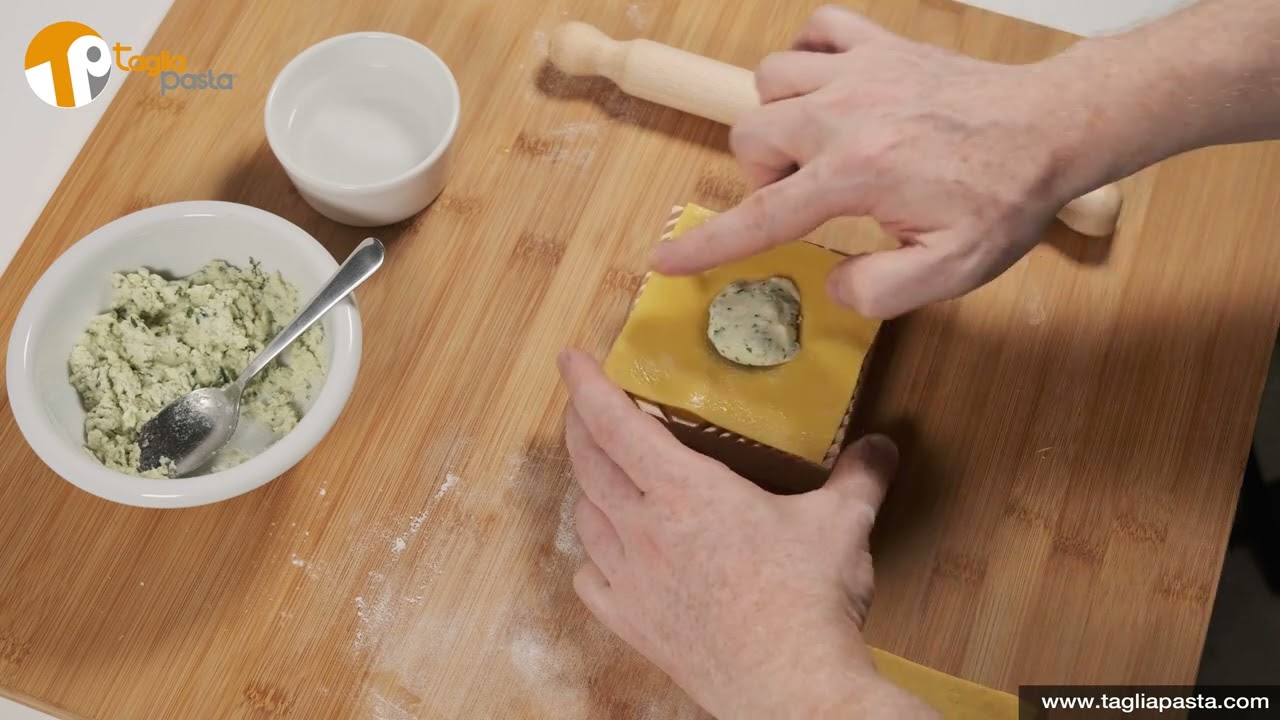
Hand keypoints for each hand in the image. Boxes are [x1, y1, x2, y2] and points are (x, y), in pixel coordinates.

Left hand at [557, 349, 937, 718]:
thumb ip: (859, 477)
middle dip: (580, 426)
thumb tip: (883, 445)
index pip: (616, 423)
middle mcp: (643, 529)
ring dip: (587, 486)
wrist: (790, 690)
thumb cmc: (807, 600)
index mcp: (684, 490)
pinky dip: (593, 556)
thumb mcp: (842, 524)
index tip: (570, 359)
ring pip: (585, 517)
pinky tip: (607, 555)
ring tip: (601, 473)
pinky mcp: (632, 625)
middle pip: (589, 463)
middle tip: (583, 407)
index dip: (588, 386)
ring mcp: (631, 580)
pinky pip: (591, 580)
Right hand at [651, 5, 1102, 318]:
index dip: (708, 245)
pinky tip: (827, 87)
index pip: (762, 216)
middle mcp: (844, 114)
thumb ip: (880, 290)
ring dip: (776, 115)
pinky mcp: (880, 44)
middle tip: (801, 195)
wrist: (1049, 128)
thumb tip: (830, 285)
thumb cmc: (1002, 199)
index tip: (665, 258)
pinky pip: (816, 28)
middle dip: (760, 174)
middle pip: (750, 135)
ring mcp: (860, 70)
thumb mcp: (951, 271)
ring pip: (770, 77)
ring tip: (811, 143)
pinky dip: (808, 55)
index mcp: (855, 175)